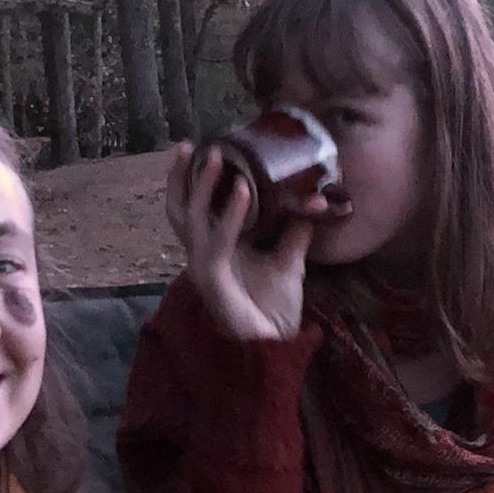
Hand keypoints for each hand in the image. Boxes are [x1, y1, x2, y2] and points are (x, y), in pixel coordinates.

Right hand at [165, 141, 325, 341]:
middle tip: (190, 143)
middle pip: (178, 208)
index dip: (194, 179)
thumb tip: (315, 201)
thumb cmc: (273, 310)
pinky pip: (218, 241)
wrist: (272, 349)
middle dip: (180, 175)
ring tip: (219, 157)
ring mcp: (203, 267)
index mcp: (216, 248)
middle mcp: (203, 254)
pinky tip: (243, 191)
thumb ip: (296, 231)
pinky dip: (230, 215)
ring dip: (204, 185)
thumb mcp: (289, 261)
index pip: (196, 208)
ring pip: (191, 218)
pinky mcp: (213, 280)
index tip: (207, 148)